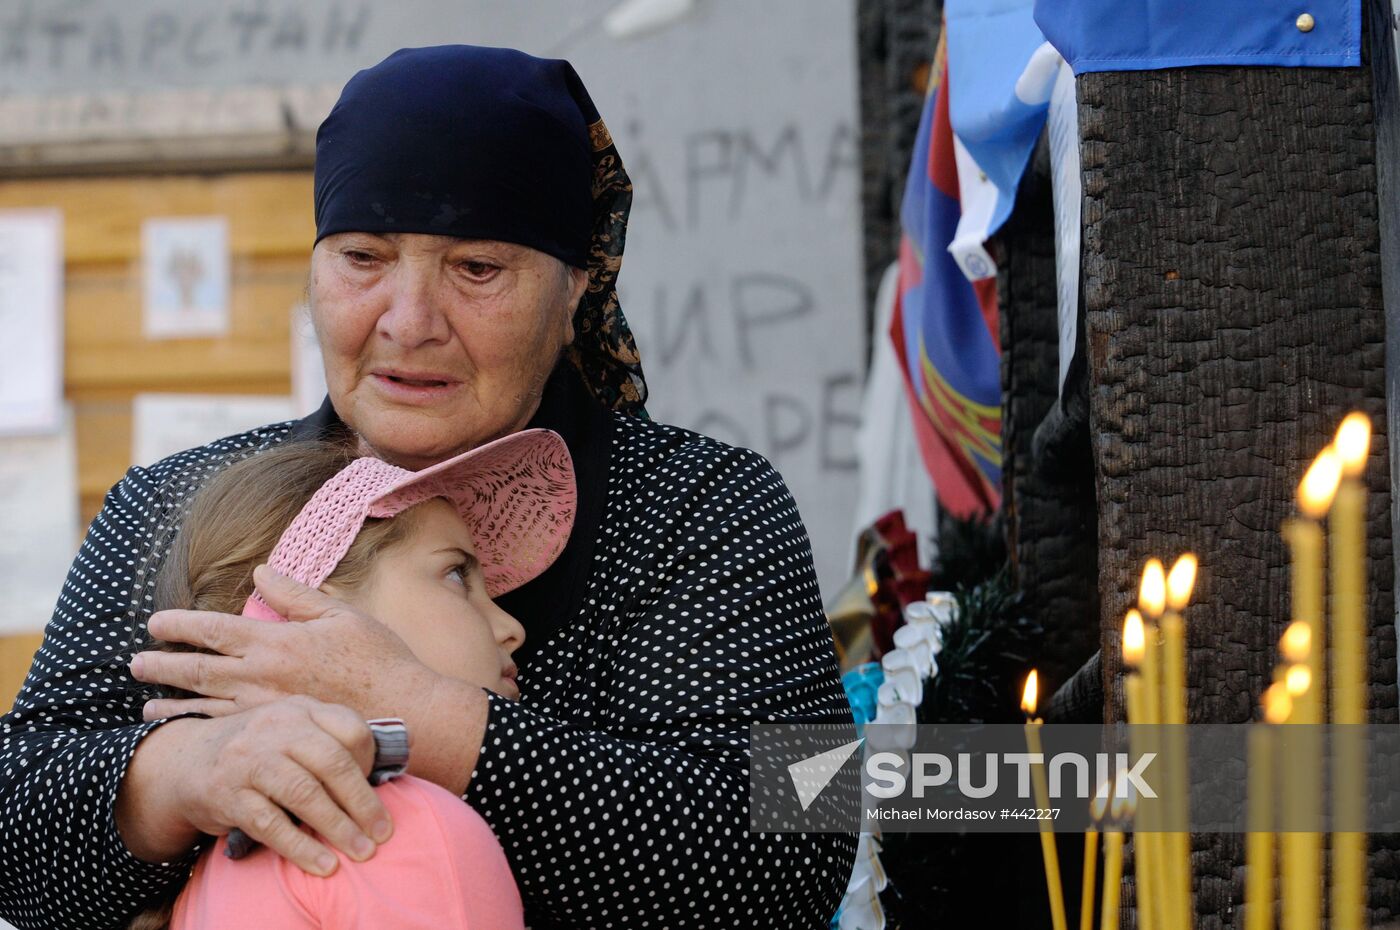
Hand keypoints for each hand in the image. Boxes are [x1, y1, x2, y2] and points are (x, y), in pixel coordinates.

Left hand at [132, 565, 431, 720]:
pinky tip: (186, 730)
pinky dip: (200, 729)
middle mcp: (262, 676)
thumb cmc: (380, 658)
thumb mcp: (342, 614)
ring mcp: (266, 710)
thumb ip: (297, 594)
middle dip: (161, 664)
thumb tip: (262, 572)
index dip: (179, 625)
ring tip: (146, 704)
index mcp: (276, 641)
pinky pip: (227, 731)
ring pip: (204, 706)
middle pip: (197, 669)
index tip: (155, 623)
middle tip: (135, 663)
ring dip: (171, 703)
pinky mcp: (277, 735)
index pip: (213, 629)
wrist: (405, 711)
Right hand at [157, 696, 391, 875]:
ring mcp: (248, 759)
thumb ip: (330, 741)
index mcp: (300, 709)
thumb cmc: (259, 751)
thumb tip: (385, 773)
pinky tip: (324, 864)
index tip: (380, 788)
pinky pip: (271, 824)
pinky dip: (301, 847)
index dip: (370, 761)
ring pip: (304, 793)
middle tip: (383, 833)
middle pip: (332, 762)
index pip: (350, 728)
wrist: (186, 761)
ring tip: (362, 852)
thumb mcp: (292, 731)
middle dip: (363, 802)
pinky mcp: (227, 794)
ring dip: (338, 827)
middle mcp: (275, 727)